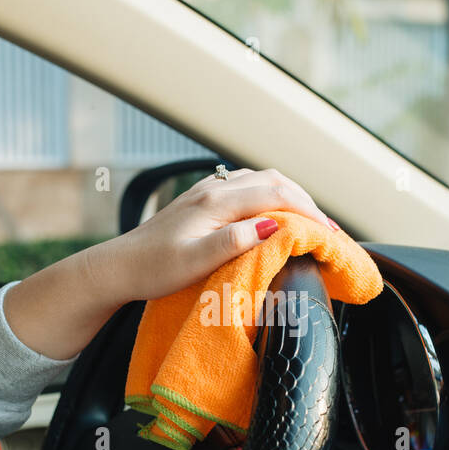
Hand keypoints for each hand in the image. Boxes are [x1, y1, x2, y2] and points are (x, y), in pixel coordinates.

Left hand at [92, 167, 336, 304]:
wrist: (117, 267)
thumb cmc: (152, 270)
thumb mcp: (194, 262)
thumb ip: (233, 242)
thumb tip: (272, 228)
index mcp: (216, 201)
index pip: (277, 196)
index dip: (310, 213)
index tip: (331, 235)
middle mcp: (213, 188)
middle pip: (275, 181)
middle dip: (307, 202)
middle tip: (328, 229)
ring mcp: (207, 190)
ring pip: (261, 180)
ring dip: (290, 196)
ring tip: (310, 221)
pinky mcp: (202, 199)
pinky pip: (247, 187)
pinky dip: (271, 196)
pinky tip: (275, 214)